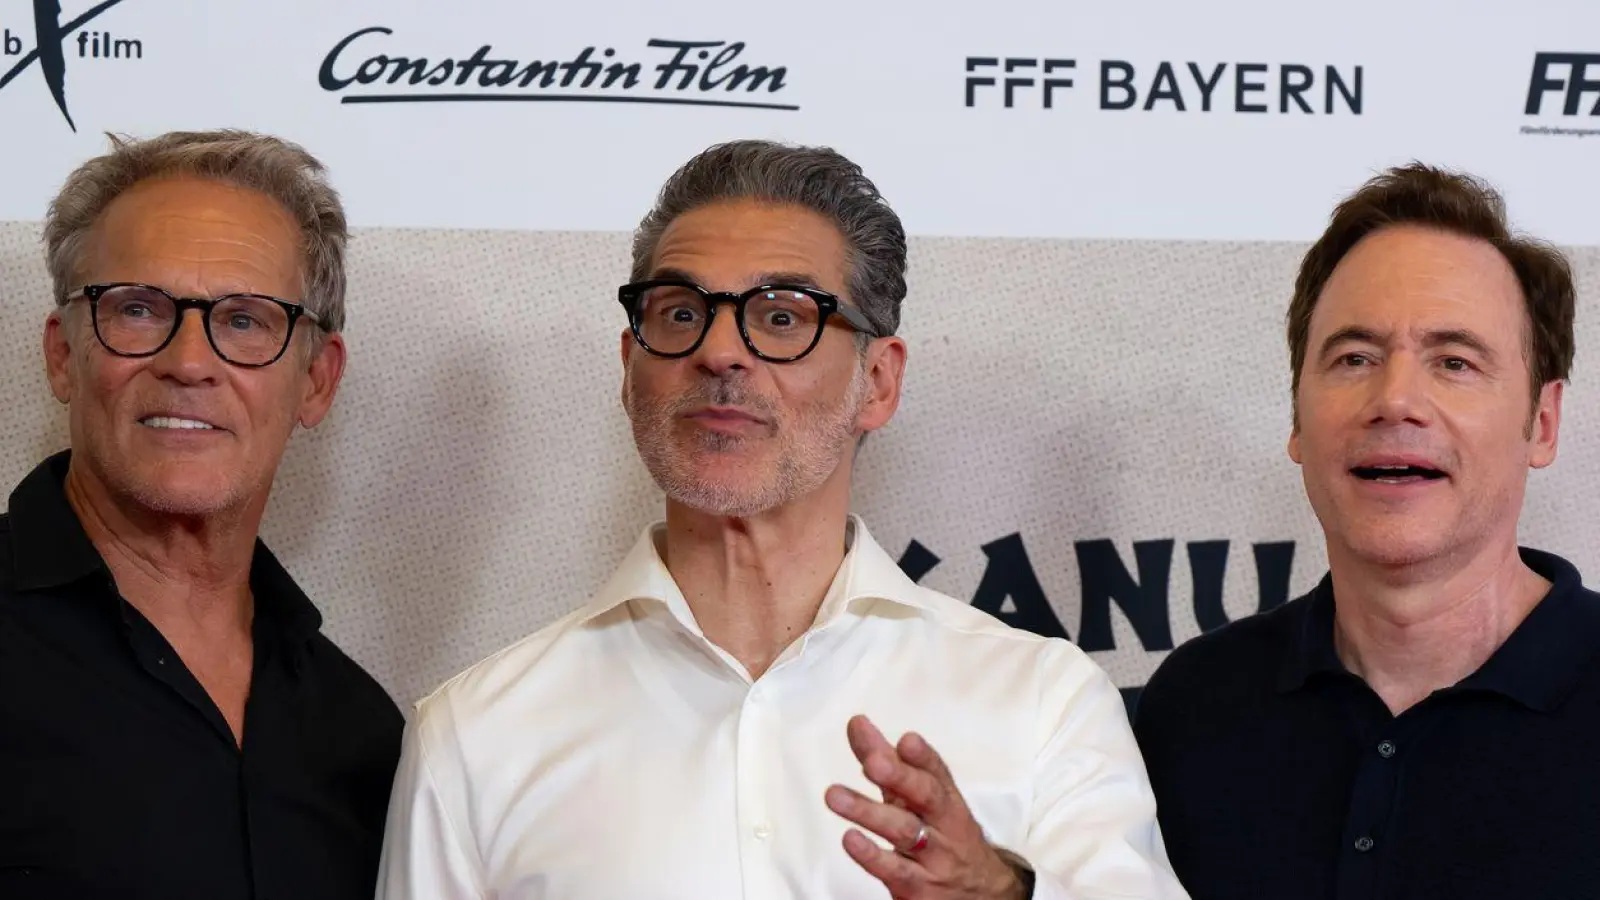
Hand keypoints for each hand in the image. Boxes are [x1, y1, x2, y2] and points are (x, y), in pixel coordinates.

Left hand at [825, 715, 1027, 899]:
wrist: (982, 894)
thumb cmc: (942, 836)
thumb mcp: (918, 799)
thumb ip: (886, 761)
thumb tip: (857, 724)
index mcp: (945, 799)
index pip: (936, 773)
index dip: (922, 757)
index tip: (907, 740)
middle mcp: (944, 826)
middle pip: (926, 797)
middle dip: (900, 776)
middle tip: (872, 762)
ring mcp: (934, 859)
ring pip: (905, 833)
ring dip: (869, 812)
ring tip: (834, 795)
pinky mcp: (919, 889)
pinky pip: (897, 873)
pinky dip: (872, 857)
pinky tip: (851, 839)